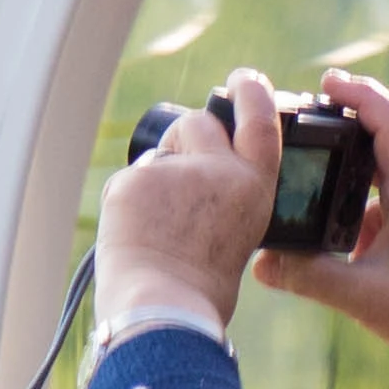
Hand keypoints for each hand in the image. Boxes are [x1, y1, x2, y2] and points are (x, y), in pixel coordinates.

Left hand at [95, 68, 288, 332]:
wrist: (164, 309)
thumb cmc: (202, 290)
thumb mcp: (238, 236)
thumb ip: (225, 201)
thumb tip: (197, 189)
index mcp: (253, 188)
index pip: (260, 122)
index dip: (253, 94)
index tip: (245, 80)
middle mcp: (219, 172)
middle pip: (198, 123)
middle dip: (186, 137)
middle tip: (177, 163)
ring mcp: (174, 172)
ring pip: (158, 158)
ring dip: (156, 179)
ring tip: (157, 229)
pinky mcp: (134, 181)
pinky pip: (129, 183)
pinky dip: (128, 205)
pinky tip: (134, 237)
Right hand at [252, 72, 388, 384]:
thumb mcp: (362, 299)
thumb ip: (310, 278)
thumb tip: (260, 263)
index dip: (362, 96)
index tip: (328, 82)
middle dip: (358, 105)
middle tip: (316, 96)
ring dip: (358, 139)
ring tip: (315, 135)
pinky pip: (387, 184)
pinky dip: (359, 177)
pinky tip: (328, 193)